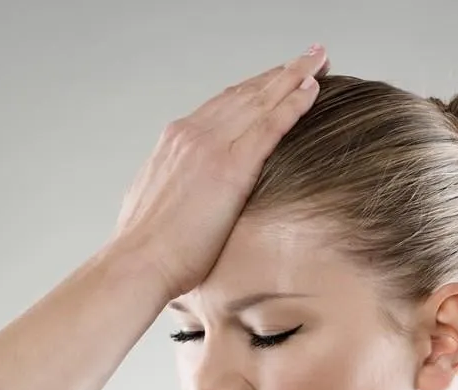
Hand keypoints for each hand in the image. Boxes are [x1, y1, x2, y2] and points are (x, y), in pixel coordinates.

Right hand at [102, 44, 330, 299]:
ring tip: (319, 61)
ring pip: (261, 101)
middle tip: (308, 57)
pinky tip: (312, 89)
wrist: (137, 263)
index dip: (252, 90)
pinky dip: (293, 104)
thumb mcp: (157, 206)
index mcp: (174, 142)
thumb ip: (175, 191)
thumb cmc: (146, 250)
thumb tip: (183, 200)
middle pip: (245, 94)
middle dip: (279, 74)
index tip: (274, 79)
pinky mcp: (230, 168)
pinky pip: (270, 126)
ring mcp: (211, 147)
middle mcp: (192, 134)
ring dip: (294, 77)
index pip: (222, 105)